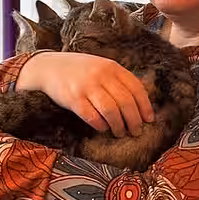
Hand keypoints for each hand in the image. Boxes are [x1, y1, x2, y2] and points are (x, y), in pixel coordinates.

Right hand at [17, 52, 154, 137]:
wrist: (49, 67)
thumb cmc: (80, 70)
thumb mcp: (101, 66)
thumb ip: (118, 79)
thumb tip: (139, 102)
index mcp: (112, 67)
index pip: (136, 88)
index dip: (145, 106)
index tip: (149, 119)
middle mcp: (101, 75)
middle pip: (126, 102)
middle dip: (134, 120)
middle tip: (136, 131)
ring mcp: (87, 87)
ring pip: (111, 111)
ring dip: (119, 126)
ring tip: (120, 133)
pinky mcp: (73, 99)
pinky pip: (92, 117)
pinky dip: (101, 125)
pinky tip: (103, 128)